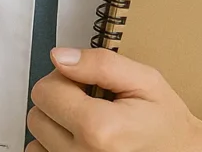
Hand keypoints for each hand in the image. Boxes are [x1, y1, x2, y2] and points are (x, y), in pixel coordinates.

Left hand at [26, 46, 201, 151]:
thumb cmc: (165, 121)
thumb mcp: (143, 80)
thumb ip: (100, 64)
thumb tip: (60, 57)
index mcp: (100, 129)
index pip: (45, 91)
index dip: (65, 78)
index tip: (87, 82)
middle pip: (37, 114)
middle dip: (59, 100)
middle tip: (90, 101)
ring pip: (36, 138)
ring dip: (56, 125)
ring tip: (88, 123)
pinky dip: (55, 146)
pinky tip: (81, 140)